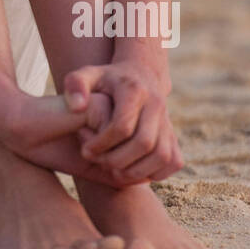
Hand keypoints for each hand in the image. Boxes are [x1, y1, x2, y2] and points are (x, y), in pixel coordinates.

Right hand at [0, 89, 131, 187]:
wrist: (24, 131)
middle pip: (139, 156)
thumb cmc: (54, 149)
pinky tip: (77, 131)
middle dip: (114, 166)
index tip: (92, 161)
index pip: (141, 161)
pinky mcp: (102, 103)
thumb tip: (149, 178)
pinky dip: (96, 144)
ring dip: (106, 156)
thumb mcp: (93, 167)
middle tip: (86, 153)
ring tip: (82, 144)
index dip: (119, 173)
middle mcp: (120, 115)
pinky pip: (116, 133)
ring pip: (131, 146)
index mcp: (120, 128)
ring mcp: (112, 107)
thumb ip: (120, 172)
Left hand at [62, 61, 183, 183]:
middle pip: (144, 143)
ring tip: (113, 171)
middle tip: (99, 162)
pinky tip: (132, 170)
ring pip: (162, 156)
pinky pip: (173, 161)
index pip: (122, 125)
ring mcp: (169, 121)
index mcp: (134, 90)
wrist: (140, 76)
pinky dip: (155, 173)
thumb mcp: (86, 75)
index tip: (86, 150)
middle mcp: (157, 105)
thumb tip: (77, 107)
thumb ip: (75, 85)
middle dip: (118, 160)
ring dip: (136, 171)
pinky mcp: (174, 136)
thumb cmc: (106, 81)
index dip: (102, 143)